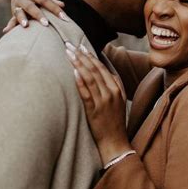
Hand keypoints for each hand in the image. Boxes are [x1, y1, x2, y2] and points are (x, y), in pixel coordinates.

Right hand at [3, 0, 68, 32]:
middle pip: (31, 7)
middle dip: (38, 15)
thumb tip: (62, 5)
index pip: (45, 0)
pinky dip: (9, 26)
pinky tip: (6, 31)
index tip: (64, 18)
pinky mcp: (14, 14)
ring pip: (19, 12)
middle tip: (46, 24)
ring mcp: (17, 6)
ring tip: (25, 26)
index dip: (55, 9)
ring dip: (22, 19)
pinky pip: (11, 20)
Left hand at [65, 43, 128, 164]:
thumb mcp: (119, 101)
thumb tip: (103, 71)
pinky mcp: (94, 111)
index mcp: (117, 89)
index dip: (91, 56)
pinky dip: (80, 81)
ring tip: (68, 53)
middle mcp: (111, 93)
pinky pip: (86, 93)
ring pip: (90, 78)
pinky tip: (73, 72)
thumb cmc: (114, 123)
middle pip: (95, 69)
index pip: (102, 68)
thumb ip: (113, 86)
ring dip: (78, 64)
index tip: (81, 47)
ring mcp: (103, 101)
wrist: (115, 143)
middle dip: (81, 55)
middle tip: (70, 45)